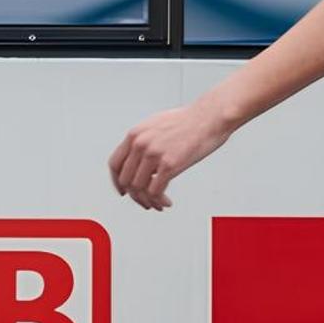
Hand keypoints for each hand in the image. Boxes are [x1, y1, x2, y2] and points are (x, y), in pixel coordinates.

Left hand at [108, 97, 234, 210]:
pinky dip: (159, 201)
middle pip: (126, 180)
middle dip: (135, 196)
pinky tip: (167, 202)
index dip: (117, 182)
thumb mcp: (156, 125)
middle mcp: (140, 144)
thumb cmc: (188, 121)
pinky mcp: (169, 164)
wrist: (208, 117)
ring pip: (139, 188)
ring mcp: (153, 154)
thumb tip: (141, 160)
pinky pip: (155, 191)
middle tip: (145, 202)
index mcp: (134, 134)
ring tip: (158, 205)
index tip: (125, 191)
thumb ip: (144, 141)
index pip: (115, 164)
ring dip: (148, 201)